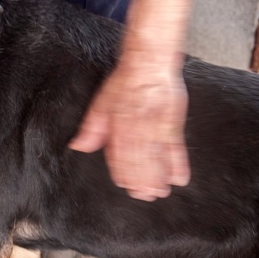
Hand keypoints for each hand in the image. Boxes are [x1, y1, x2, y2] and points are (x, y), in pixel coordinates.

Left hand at [69, 50, 189, 200]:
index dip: (123, 170)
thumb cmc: (125, 81)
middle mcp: (140, 126)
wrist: (150, 62)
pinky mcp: (174, 123)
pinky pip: (177, 147)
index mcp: (121, 123)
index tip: (125, 185)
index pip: (120, 153)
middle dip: (142, 180)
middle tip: (143, 195)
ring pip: (158, 156)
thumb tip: (79, 146)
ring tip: (159, 192)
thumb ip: (92, 127)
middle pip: (141, 159)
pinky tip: (180, 178)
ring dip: (159, 177)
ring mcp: (159, 125)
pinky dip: (179, 163)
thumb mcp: (102, 102)